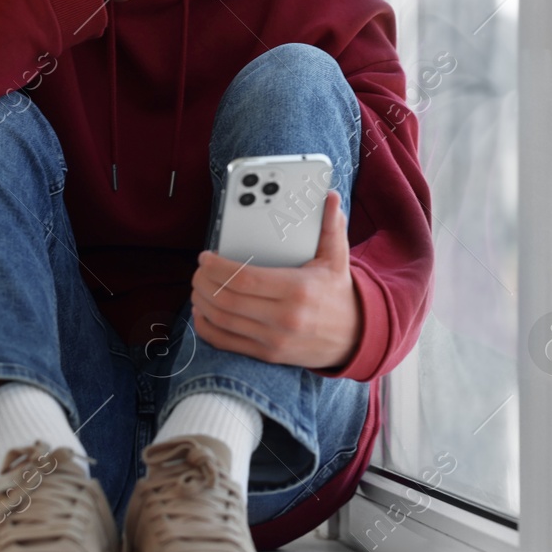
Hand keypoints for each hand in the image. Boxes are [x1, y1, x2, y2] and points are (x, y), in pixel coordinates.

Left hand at [190, 190, 363, 370]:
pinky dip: (206, 326)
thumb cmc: (338, 294)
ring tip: (198, 286)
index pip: (243, 278)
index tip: (206, 256)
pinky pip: (225, 342)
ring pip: (221, 320)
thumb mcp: (338, 259)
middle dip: (204, 281)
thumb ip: (330, 227)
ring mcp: (273, 339)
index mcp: (297, 289)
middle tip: (199, 269)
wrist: (353, 337)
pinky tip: (203, 312)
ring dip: (201, 301)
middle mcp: (283, 318)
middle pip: (226, 299)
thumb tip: (330, 197)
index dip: (216, 267)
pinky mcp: (267, 354)